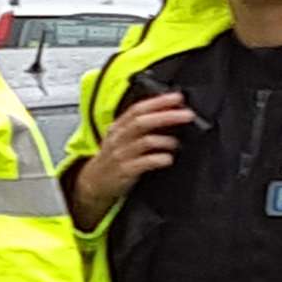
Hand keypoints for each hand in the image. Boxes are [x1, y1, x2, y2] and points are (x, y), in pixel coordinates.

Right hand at [70, 92, 195, 227]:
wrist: (94, 183)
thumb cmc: (113, 158)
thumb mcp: (121, 137)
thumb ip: (140, 125)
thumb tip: (169, 112)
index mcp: (118, 127)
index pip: (138, 109)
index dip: (158, 102)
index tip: (177, 98)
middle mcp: (119, 139)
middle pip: (142, 122)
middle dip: (167, 116)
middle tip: (187, 115)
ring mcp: (121, 155)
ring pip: (145, 142)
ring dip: (165, 140)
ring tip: (176, 143)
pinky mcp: (125, 172)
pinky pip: (144, 163)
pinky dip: (159, 159)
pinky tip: (168, 159)